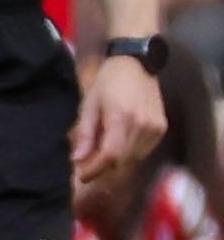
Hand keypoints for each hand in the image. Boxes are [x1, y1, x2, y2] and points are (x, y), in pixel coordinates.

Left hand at [74, 52, 167, 184]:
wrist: (136, 64)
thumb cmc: (107, 82)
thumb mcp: (89, 105)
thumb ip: (85, 134)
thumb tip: (78, 159)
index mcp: (121, 118)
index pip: (110, 155)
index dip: (95, 169)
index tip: (82, 175)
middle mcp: (142, 125)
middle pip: (123, 160)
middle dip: (104, 168)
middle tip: (87, 167)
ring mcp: (155, 128)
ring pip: (134, 158)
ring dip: (117, 162)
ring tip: (100, 156)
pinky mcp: (162, 128)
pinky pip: (144, 150)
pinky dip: (129, 153)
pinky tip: (118, 146)